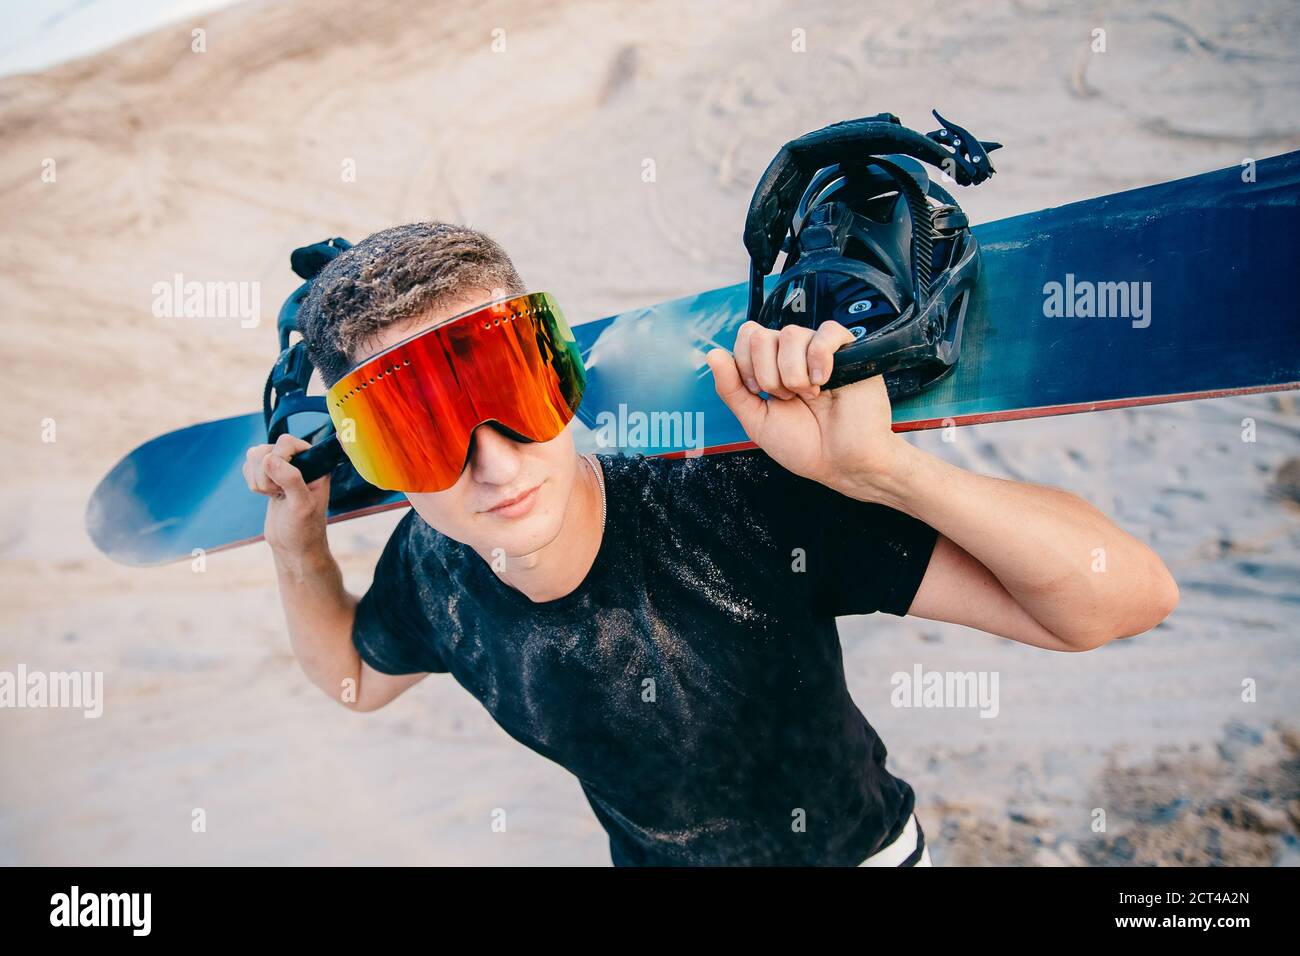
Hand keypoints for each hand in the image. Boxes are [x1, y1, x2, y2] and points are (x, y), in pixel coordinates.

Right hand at [243, 434, 330, 559]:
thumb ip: (290, 480)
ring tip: (274, 495)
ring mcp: (283, 466)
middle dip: (265, 474)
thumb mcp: (301, 506)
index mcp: (316, 461)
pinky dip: (253, 482)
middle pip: (265, 448)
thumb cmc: (305, 529)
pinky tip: (268, 495)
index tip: (283, 485)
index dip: (278, 461)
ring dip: (258, 479)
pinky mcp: (269, 475)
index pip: (286, 441)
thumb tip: (269, 458)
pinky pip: (249, 467)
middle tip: (278, 493)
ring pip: (254, 456)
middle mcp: (300, 459)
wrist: (294, 546)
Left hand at [705, 320, 909, 500]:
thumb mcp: (755, 419)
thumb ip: (731, 388)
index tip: (759, 392)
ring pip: (791, 334)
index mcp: (770, 365)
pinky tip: (825, 383)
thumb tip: (711, 353)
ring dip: (793, 374)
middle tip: (787, 398)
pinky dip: (819, 359)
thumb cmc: (803, 444)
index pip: (746, 335)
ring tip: (809, 396)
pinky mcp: (849, 351)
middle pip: (761, 335)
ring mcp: (820, 350)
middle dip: (767, 374)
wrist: (840, 462)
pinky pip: (827, 333)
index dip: (744, 364)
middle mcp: (793, 353)